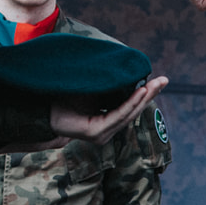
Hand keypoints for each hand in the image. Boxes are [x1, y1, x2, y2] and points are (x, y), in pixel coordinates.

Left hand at [52, 75, 167, 144]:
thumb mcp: (92, 88)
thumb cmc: (63, 96)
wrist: (41, 108)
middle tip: (164, 80)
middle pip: (133, 110)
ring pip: (128, 113)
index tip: (160, 80)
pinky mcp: (96, 134)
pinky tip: (139, 92)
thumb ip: (109, 85)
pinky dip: (129, 104)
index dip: (145, 93)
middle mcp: (106, 129)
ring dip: (143, 98)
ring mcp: (102, 134)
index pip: (130, 106)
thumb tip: (127, 70)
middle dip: (150, 94)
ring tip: (154, 85)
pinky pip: (117, 115)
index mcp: (107, 119)